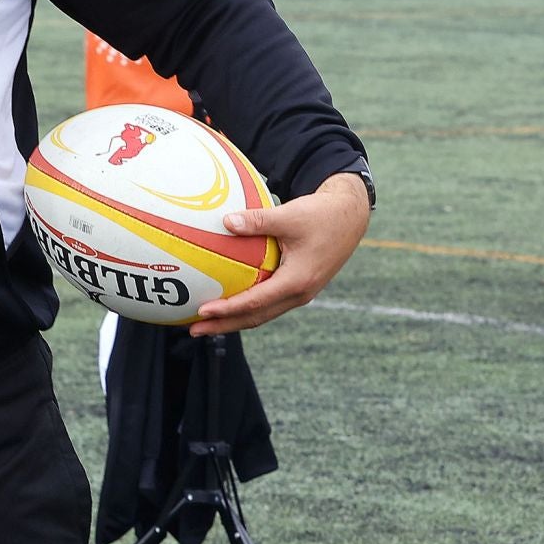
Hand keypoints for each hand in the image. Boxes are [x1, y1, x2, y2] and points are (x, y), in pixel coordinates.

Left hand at [190, 171, 371, 335]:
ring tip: (206, 322)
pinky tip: (228, 301)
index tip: (202, 311)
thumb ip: (257, 220)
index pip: (255, 302)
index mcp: (297, 281)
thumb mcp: (289, 215)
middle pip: (256, 317)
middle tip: (194, 330)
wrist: (350, 216)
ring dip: (234, 320)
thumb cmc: (321, 214)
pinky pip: (268, 303)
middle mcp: (299, 294)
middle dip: (224, 326)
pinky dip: (247, 306)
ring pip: (262, 313)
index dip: (227, 309)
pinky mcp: (299, 286)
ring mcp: (300, 293)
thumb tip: (225, 222)